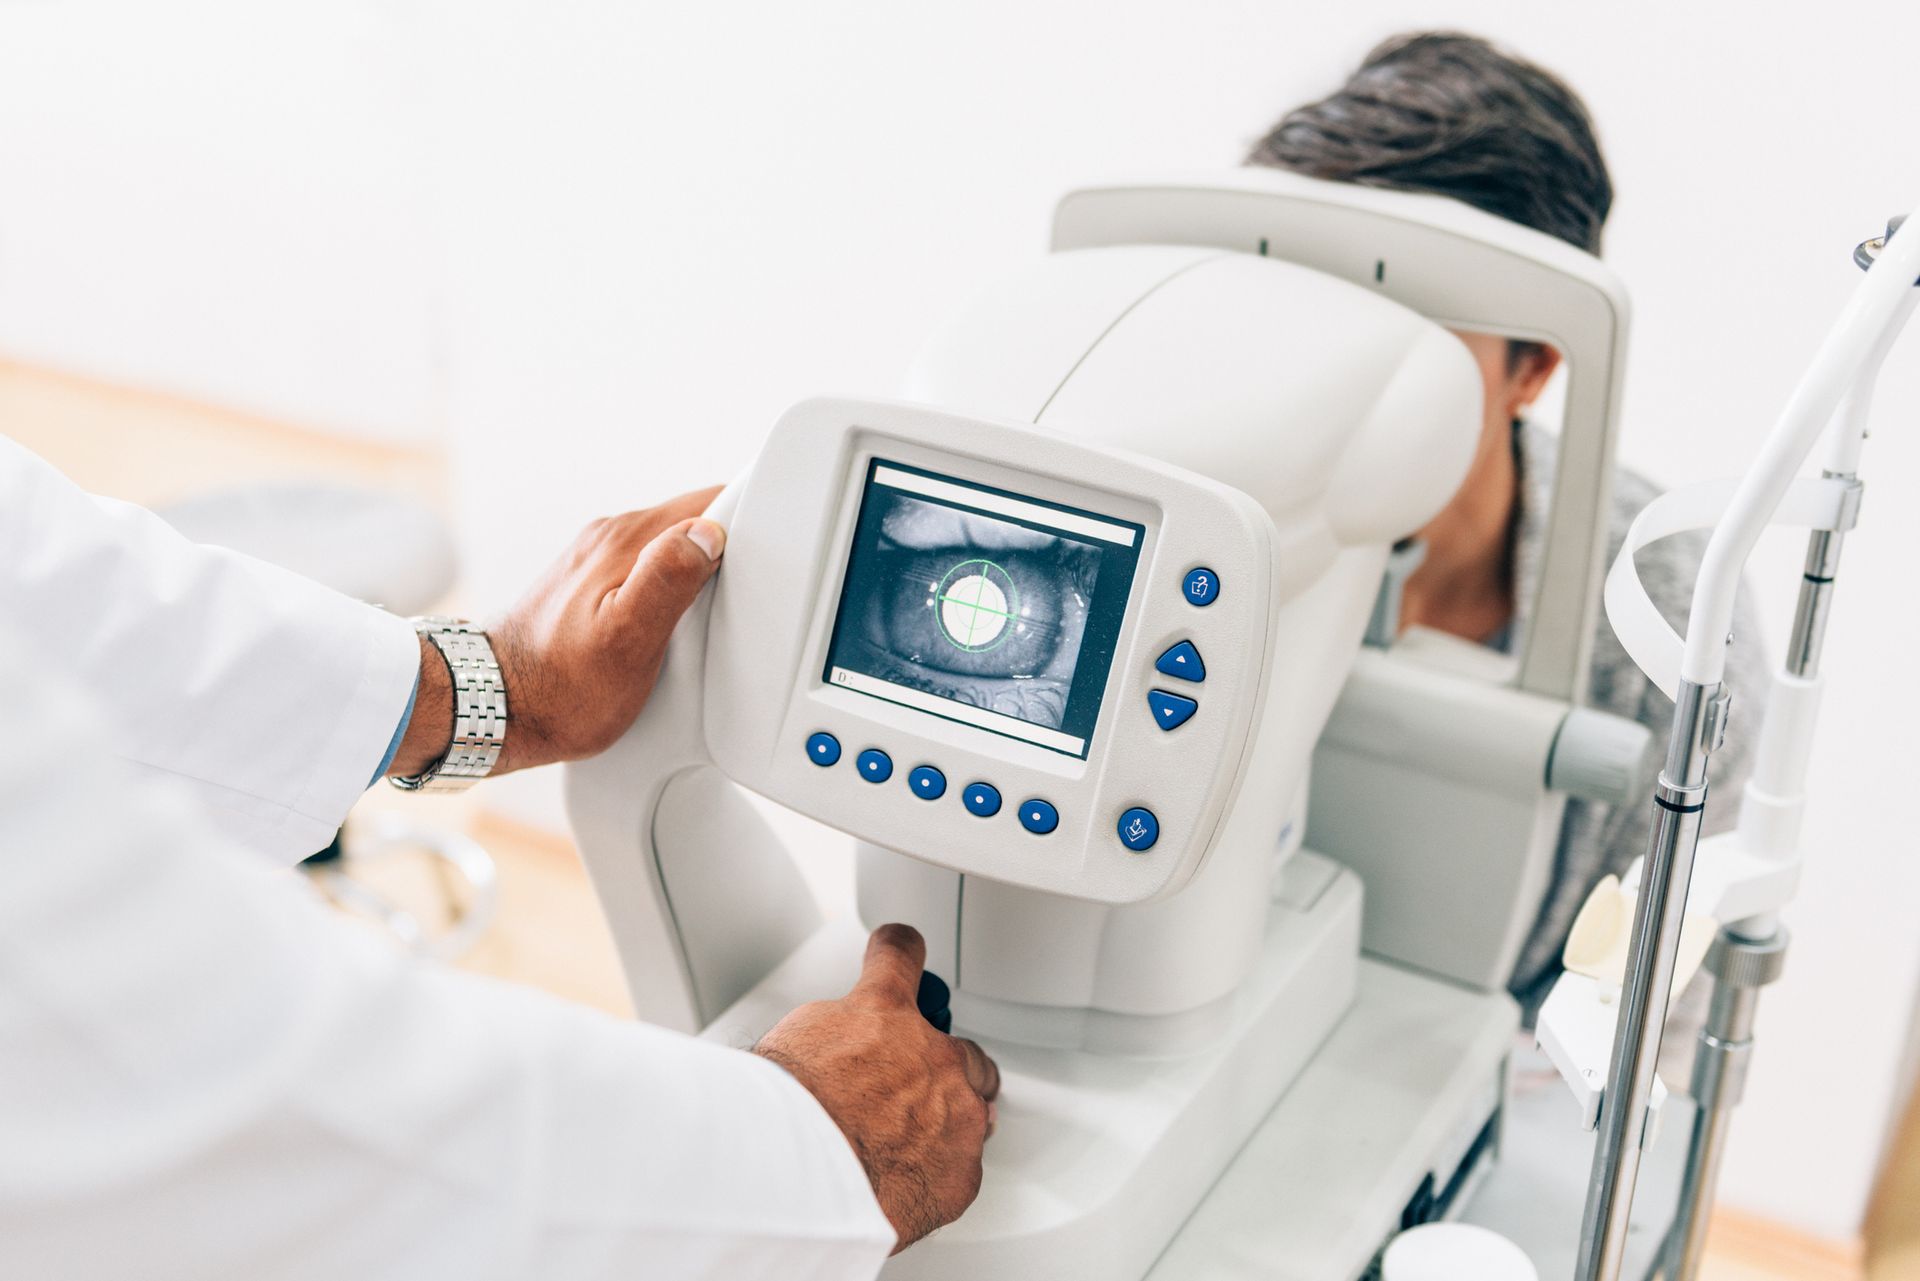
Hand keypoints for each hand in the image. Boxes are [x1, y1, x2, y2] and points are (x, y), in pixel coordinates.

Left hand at [388, 486, 725, 778]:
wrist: (496, 709)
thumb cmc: (561, 691)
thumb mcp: (628, 642)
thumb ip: (669, 580)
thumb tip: (708, 534)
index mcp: (624, 542)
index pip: (707, 503)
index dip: (748, 523)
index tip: (771, 553)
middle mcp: (609, 539)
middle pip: (693, 520)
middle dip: (732, 546)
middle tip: (756, 589)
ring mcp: (597, 559)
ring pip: (672, 545)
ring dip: (703, 569)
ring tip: (723, 609)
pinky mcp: (590, 583)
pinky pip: (649, 567)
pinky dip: (674, 586)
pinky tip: (678, 621)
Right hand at [754, 924, 1000, 1252]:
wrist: (800, 1177)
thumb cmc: (789, 1112)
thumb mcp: (795, 1042)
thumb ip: (834, 1036)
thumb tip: (833, 1051)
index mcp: (886, 1012)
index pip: (901, 956)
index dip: (899, 951)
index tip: (899, 948)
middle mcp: (932, 1057)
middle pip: (964, 1050)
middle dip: (943, 1065)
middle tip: (911, 1087)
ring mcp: (955, 1116)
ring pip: (971, 1111)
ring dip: (944, 1122)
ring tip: (900, 1148)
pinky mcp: (960, 1172)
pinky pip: (960, 1167)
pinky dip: (936, 1173)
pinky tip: (902, 1182)